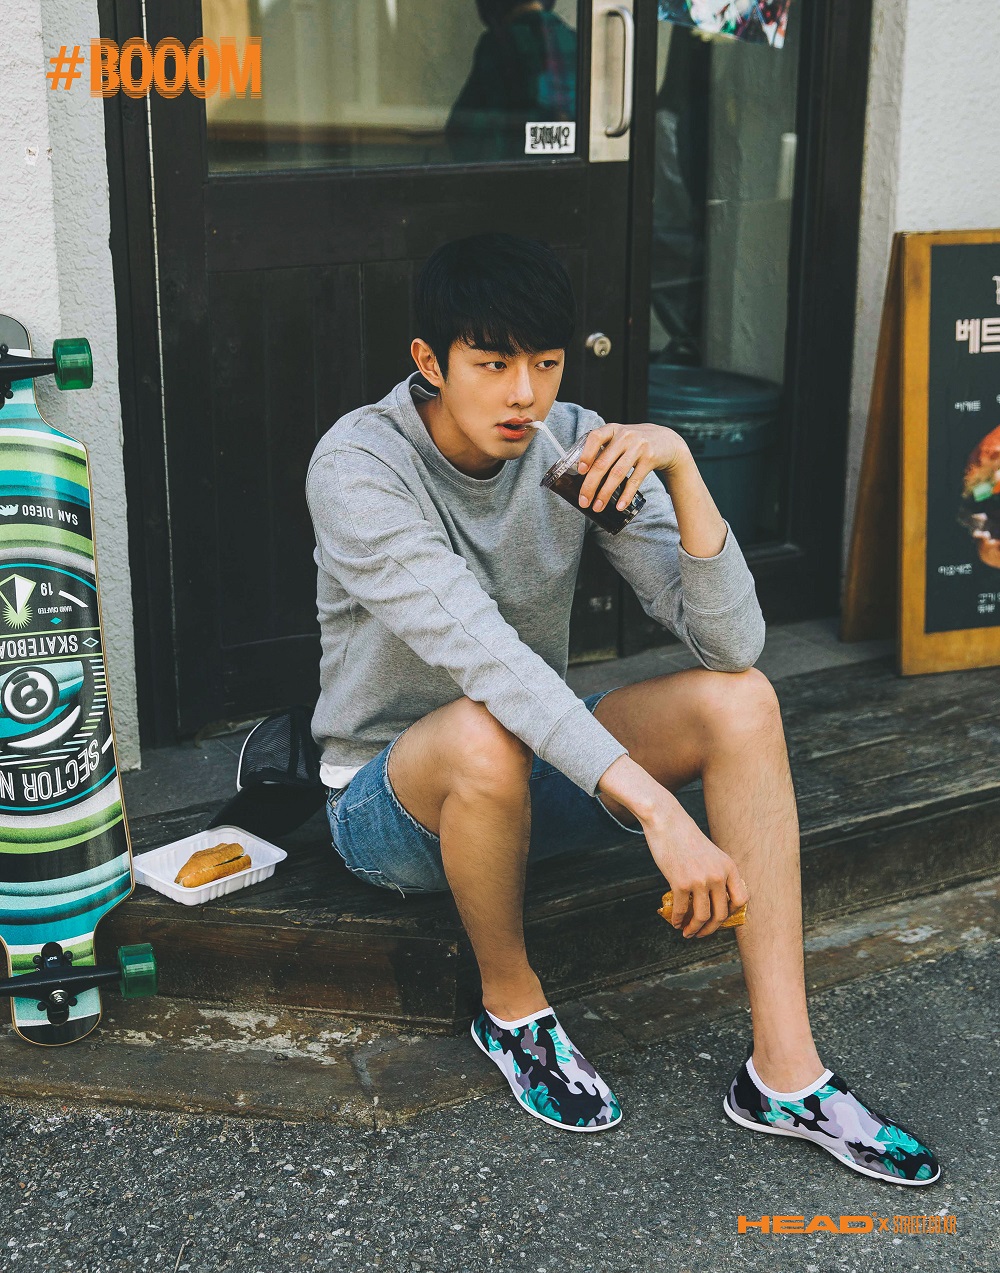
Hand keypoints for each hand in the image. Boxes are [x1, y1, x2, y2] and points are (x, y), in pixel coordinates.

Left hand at [576, 423, 687, 514]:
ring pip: (617, 474)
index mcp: (612, 429)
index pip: (595, 438)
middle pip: (603, 463)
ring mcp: (638, 447)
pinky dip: (626, 495)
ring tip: (597, 507)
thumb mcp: (618, 438)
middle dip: (590, 485)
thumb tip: (581, 474)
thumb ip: (602, 449)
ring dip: (605, 493)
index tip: (581, 470)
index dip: (586, 454)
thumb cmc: (634, 443)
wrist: (666, 440)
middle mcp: (624, 436)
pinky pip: (635, 480)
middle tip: (583, 501)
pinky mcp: (650, 459)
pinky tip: (619, 506)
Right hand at [641, 801, 749, 938]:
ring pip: (702, 917)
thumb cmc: (687, 838)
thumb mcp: (712, 854)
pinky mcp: (680, 882)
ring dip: (694, 929)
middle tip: (701, 933)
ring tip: (687, 932)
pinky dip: (678, 920)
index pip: (740, 900)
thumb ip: (718, 874)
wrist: (667, 822)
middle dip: (710, 928)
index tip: (719, 918)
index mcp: (729, 867)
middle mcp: (718, 876)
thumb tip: (715, 899)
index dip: (731, 913)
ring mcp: (700, 880)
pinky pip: (681, 910)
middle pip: (721, 914)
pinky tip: (675, 922)